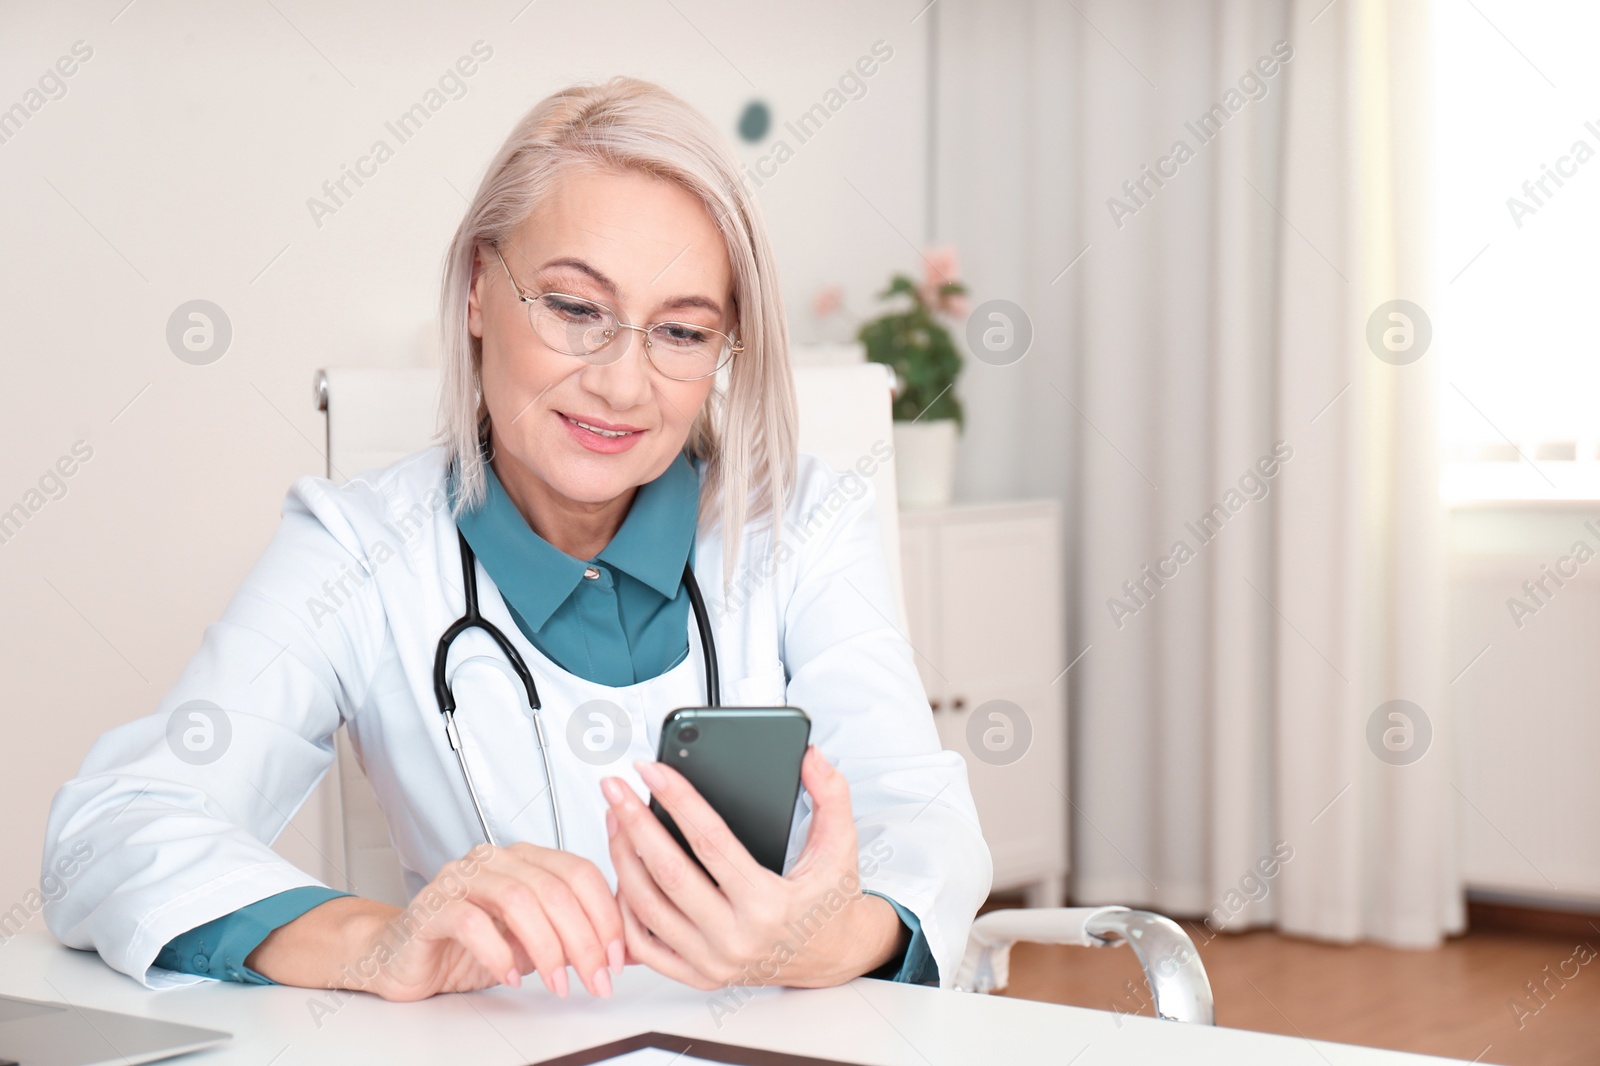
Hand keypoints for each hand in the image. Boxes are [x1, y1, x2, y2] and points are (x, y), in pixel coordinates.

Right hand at [247, 843, 625, 1000]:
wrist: (401, 956)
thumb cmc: (467, 945)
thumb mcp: (532, 941)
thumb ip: (572, 936)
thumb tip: (626, 950)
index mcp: (525, 858)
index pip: (579, 871)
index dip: (605, 913)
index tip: (617, 956)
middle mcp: (496, 860)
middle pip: (555, 887)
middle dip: (584, 939)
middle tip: (595, 978)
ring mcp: (462, 878)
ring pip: (519, 898)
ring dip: (547, 947)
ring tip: (558, 983)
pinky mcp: (432, 905)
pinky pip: (470, 920)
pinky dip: (497, 951)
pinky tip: (509, 975)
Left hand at [602, 745, 906, 990]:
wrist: (832, 957)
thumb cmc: (829, 903)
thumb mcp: (840, 845)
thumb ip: (831, 795)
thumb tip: (810, 758)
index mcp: (769, 904)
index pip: (710, 841)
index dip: (677, 800)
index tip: (652, 772)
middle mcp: (736, 938)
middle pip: (668, 873)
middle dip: (634, 824)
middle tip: (615, 789)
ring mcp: (712, 961)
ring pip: (648, 908)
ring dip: (623, 859)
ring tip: (614, 821)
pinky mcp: (698, 975)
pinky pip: (643, 946)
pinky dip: (625, 909)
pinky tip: (622, 874)